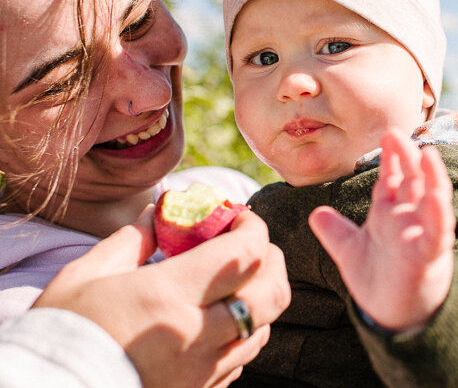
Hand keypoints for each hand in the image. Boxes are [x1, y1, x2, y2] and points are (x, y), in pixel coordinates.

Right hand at [34, 207, 289, 387]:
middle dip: (272, 259)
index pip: (244, 253)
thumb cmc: (63, 332)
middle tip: (253, 244)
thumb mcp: (88, 274)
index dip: (254, 227)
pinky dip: (243, 331)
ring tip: (239, 279)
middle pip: (271, 293)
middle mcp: (197, 335)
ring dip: (262, 296)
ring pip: (265, 327)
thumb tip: (160, 210)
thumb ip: (132, 237)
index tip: (241, 216)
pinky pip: (241, 357)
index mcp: (170, 296)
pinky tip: (220, 318)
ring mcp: (203, 370)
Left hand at [309, 127, 454, 331]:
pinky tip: (437, 197)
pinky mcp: (430, 255)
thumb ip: (335, 231)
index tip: (388, 135)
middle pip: (411, 181)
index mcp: (390, 214)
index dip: (391, 158)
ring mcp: (422, 234)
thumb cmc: (378, 280)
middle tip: (397, 132)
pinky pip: (438, 231)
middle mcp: (408, 219)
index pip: (392, 179)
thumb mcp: (350, 251)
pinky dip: (439, 214)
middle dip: (407, 157)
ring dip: (432, 177)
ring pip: (431, 199)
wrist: (394, 316)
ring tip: (428, 153)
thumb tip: (315, 213)